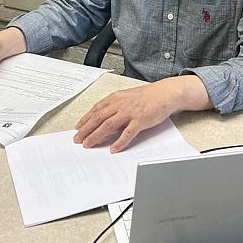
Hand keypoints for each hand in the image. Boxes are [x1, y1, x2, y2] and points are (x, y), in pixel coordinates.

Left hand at [73, 76, 212, 152]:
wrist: (165, 93)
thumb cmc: (146, 96)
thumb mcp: (126, 97)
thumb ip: (114, 106)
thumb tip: (102, 119)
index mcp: (115, 98)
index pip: (96, 110)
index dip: (85, 119)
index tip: (77, 128)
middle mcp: (120, 104)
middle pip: (98, 118)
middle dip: (86, 130)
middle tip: (77, 139)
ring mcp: (130, 112)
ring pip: (108, 125)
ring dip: (96, 136)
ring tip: (88, 144)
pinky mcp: (140, 120)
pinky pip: (128, 133)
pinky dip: (119, 142)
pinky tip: (113, 149)